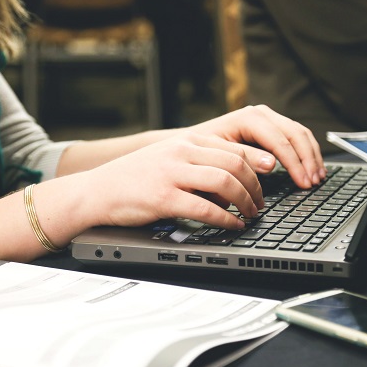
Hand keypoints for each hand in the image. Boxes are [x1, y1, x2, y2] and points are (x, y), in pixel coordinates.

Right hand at [81, 131, 264, 229]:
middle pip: (235, 164)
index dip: (257, 165)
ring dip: (245, 201)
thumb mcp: (168, 159)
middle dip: (255, 186)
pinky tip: (232, 225)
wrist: (96, 191)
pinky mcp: (163, 197)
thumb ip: (198, 163)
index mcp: (185, 141)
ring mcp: (172, 173)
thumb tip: (233, 182)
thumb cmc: (134, 179)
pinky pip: (205, 208)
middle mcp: (181, 152)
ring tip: (250, 214)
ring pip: (225, 182)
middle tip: (260, 204)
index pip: (233, 148)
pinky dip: (225, 219)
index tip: (270, 178)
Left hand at [187, 105, 325, 188]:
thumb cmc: (200, 151)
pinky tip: (312, 168)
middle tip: (313, 183)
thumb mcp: (219, 156)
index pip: (280, 140)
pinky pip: (296, 137)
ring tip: (317, 178)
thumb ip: (245, 159)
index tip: (303, 182)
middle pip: (295, 134)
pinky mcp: (271, 127)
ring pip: (300, 134)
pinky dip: (307, 153)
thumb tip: (272, 164)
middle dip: (307, 160)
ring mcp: (268, 118)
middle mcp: (261, 114)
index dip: (295, 163)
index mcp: (249, 118)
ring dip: (312, 156)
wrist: (190, 143)